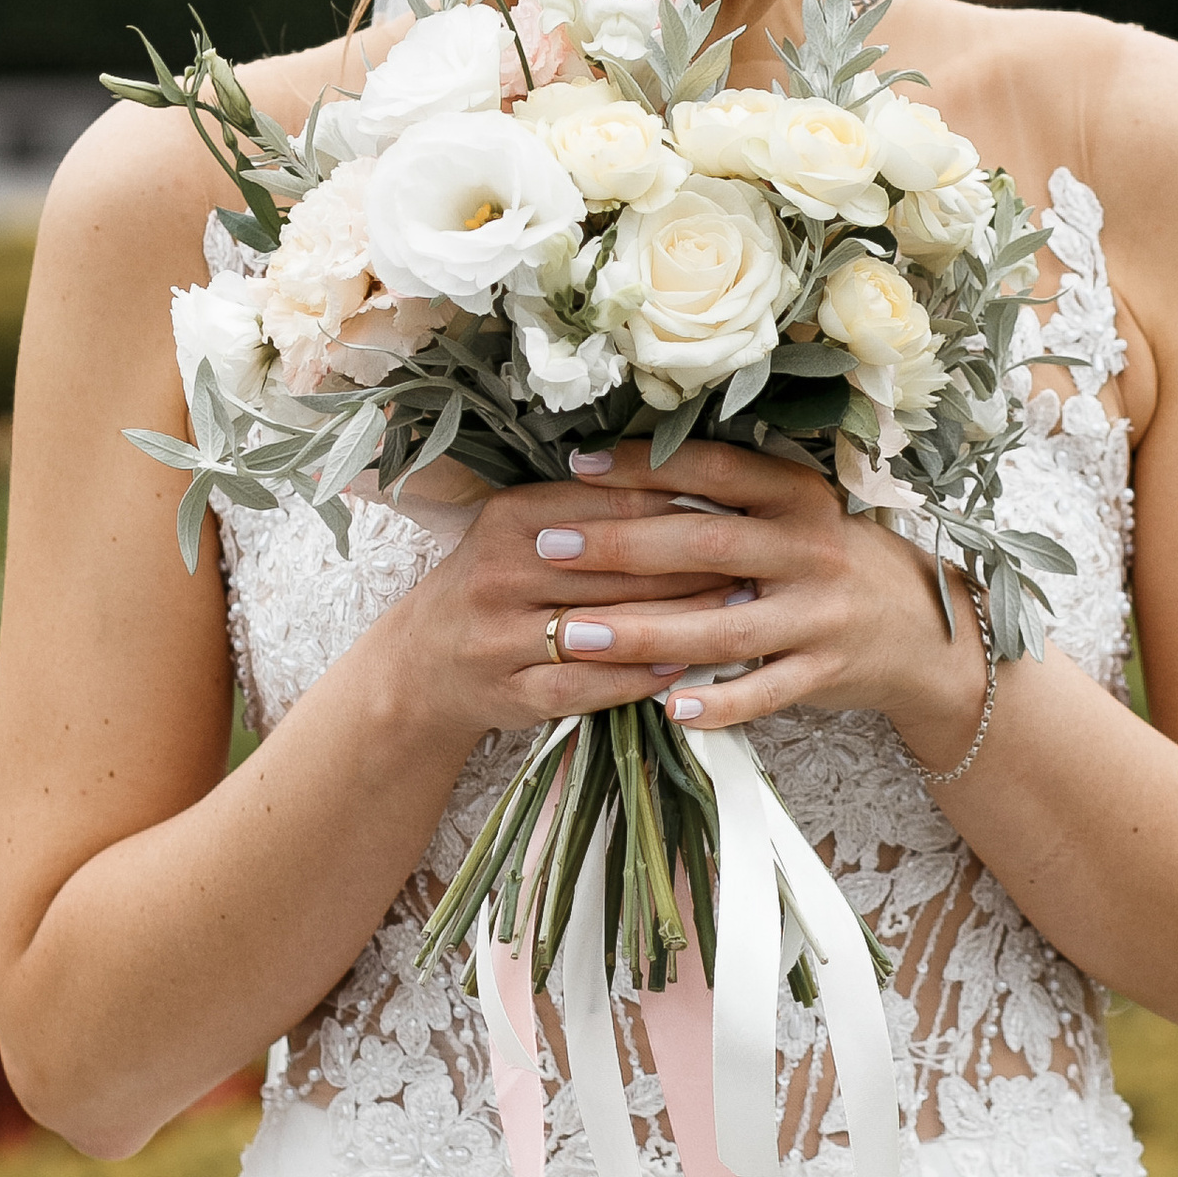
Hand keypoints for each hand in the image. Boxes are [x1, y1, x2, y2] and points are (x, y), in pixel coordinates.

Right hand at [382, 452, 735, 748]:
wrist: (423, 663)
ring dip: (680, 622)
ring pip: (608, 627)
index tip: (737, 511)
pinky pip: (588, 686)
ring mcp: (501, 638)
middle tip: (755, 564)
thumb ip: (592, 508)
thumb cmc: (495, 583)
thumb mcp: (525, 528)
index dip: (681, 509)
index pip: (613, 506)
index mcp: (511, 518)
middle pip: (618, 568)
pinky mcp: (511, 692)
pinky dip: (638, 679)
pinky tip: (682, 669)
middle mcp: (500, 573)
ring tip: (738, 612)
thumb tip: (693, 484)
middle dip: (694, 567)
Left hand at [442, 438, 988, 768]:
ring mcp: (821, 615)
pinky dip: (719, 702)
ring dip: (645, 632)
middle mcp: (811, 549)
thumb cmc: (830, 564)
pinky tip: (668, 707)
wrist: (924, 632)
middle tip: (549, 548)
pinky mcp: (827, 672)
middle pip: (705, 543)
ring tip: (576, 636)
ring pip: (724, 625)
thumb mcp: (795, 516)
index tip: (578, 466)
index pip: (714, 469)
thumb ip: (727, 500)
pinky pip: (765, 691)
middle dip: (621, 546)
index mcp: (798, 496)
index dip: (645, 464)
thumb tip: (623, 479)